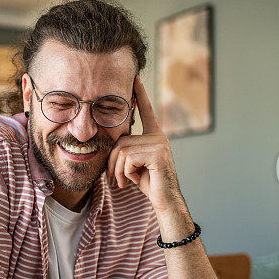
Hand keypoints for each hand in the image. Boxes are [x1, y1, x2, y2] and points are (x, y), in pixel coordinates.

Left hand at [107, 76, 184, 213]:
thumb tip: (113, 143)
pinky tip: (134, 181)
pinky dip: (125, 173)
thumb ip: (126, 150)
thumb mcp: (134, 164)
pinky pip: (127, 159)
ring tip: (125, 181)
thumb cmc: (149, 183)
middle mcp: (159, 136)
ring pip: (122, 151)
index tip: (135, 78)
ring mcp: (159, 144)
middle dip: (113, 162)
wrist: (165, 201)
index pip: (146, 111)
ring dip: (118, 170)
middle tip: (118, 178)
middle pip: (120, 141)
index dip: (140, 94)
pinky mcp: (157, 154)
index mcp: (155, 136)